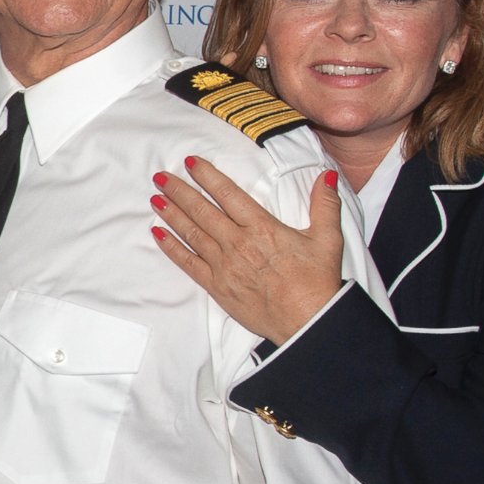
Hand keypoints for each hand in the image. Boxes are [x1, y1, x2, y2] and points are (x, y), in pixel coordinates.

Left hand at [151, 158, 344, 346]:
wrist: (307, 321)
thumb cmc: (317, 281)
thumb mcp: (327, 239)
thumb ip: (324, 204)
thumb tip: (326, 175)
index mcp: (262, 228)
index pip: (228, 194)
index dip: (207, 176)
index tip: (190, 163)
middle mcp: (238, 243)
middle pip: (202, 211)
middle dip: (180, 191)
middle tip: (161, 177)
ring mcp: (224, 265)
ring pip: (191, 233)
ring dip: (171, 214)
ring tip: (156, 198)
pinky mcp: (216, 286)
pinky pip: (188, 263)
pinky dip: (171, 247)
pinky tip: (158, 234)